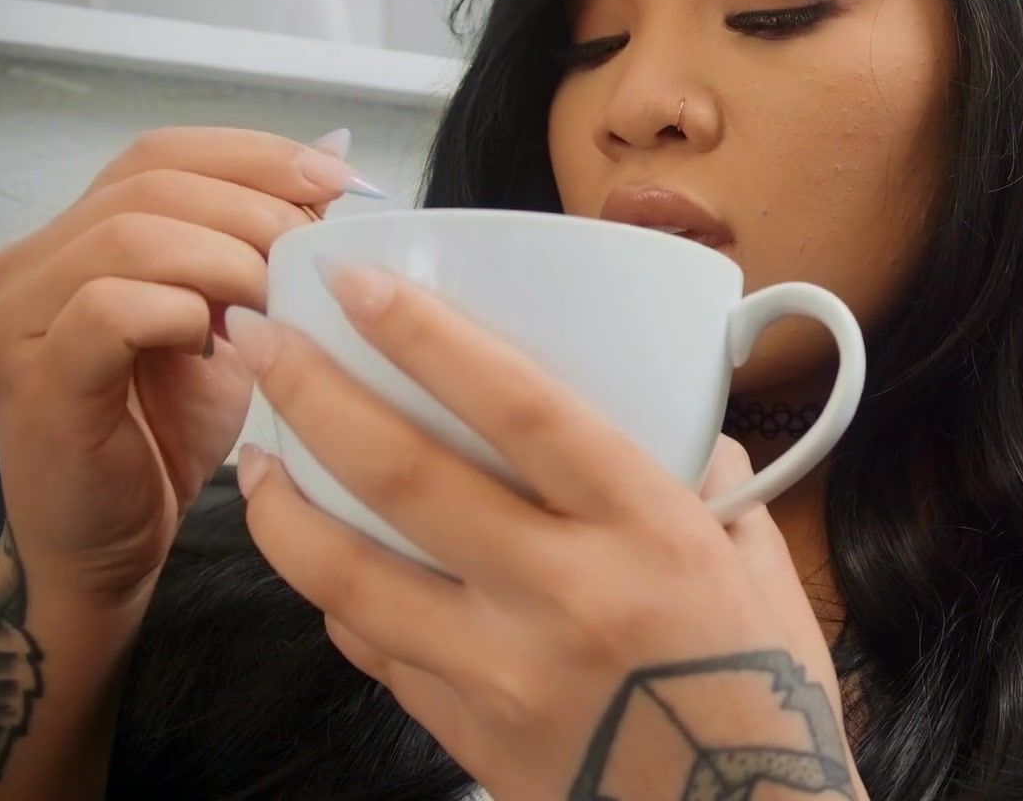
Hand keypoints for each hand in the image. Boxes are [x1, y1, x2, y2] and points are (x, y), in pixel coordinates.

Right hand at [0, 127, 379, 601]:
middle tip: (311, 261)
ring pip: (132, 236)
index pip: (161, 153)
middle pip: (152, 183)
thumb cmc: (168, 436)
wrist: (111, 547)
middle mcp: (32, 263)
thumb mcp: (233, 322)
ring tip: (274, 304)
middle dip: (255, 210)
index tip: (337, 182)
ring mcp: (19, 316)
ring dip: (228, 260)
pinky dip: (182, 313)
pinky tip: (221, 346)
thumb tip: (334, 159)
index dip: (254, 155)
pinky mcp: (34, 376)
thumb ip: (264, 244)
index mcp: (78, 237)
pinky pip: (109, 308)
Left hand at [228, 259, 862, 800]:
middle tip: (261, 338)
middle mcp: (564, 597)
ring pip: (351, 578)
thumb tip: (671, 421)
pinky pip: (376, 653)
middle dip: (313, 396)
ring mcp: (502, 675)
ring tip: (255, 459)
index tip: (359, 284)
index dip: (430, 339)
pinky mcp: (468, 737)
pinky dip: (336, 598)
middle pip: (405, 479)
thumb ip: (704, 483)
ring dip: (283, 507)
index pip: (520, 410)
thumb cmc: (767, 688)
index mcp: (648, 533)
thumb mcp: (758, 561)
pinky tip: (321, 559)